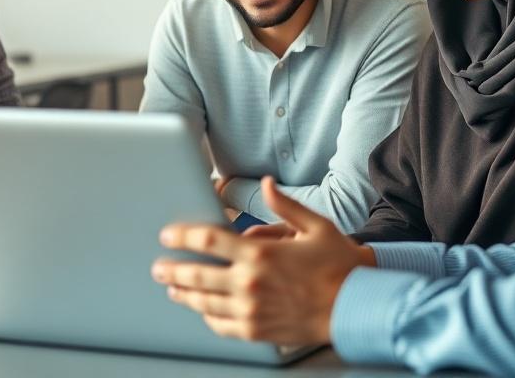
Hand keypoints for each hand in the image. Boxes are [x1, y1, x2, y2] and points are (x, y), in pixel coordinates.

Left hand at [151, 176, 375, 344]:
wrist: (356, 306)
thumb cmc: (338, 265)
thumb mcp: (314, 226)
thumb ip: (284, 205)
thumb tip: (267, 183)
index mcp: (260, 253)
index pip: (207, 241)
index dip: (182, 237)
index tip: (168, 236)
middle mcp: (250, 283)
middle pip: (197, 275)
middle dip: (173, 270)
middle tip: (158, 268)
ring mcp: (251, 309)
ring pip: (204, 302)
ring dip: (184, 294)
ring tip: (173, 289)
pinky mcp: (257, 331)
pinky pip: (222, 325)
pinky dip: (208, 317)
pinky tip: (202, 311)